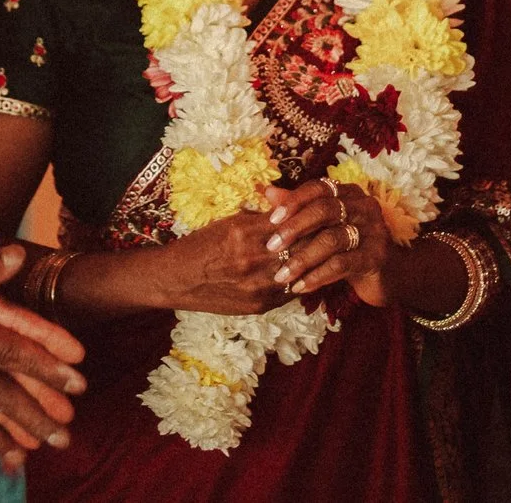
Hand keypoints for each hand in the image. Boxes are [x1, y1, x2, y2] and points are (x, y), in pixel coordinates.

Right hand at [137, 200, 312, 315]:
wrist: (177, 279)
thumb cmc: (202, 245)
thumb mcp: (230, 222)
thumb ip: (262, 215)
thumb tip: (291, 204)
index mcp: (245, 231)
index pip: (293, 222)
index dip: (311, 217)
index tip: (323, 212)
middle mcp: (253, 259)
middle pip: (302, 246)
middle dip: (319, 238)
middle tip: (334, 231)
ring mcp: (257, 285)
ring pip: (301, 271)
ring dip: (313, 262)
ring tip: (326, 252)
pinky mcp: (259, 305)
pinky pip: (291, 292)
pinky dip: (300, 281)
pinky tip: (306, 273)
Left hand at [262, 179, 390, 301]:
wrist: (387, 274)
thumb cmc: (349, 247)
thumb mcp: (324, 227)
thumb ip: (299, 209)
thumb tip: (268, 192)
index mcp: (349, 193)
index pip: (318, 188)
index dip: (294, 201)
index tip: (271, 219)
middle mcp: (363, 206)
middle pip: (324, 210)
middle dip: (294, 228)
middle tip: (271, 247)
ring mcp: (373, 230)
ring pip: (331, 240)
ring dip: (303, 259)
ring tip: (282, 275)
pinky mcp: (376, 257)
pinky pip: (341, 265)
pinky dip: (317, 276)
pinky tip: (301, 286)